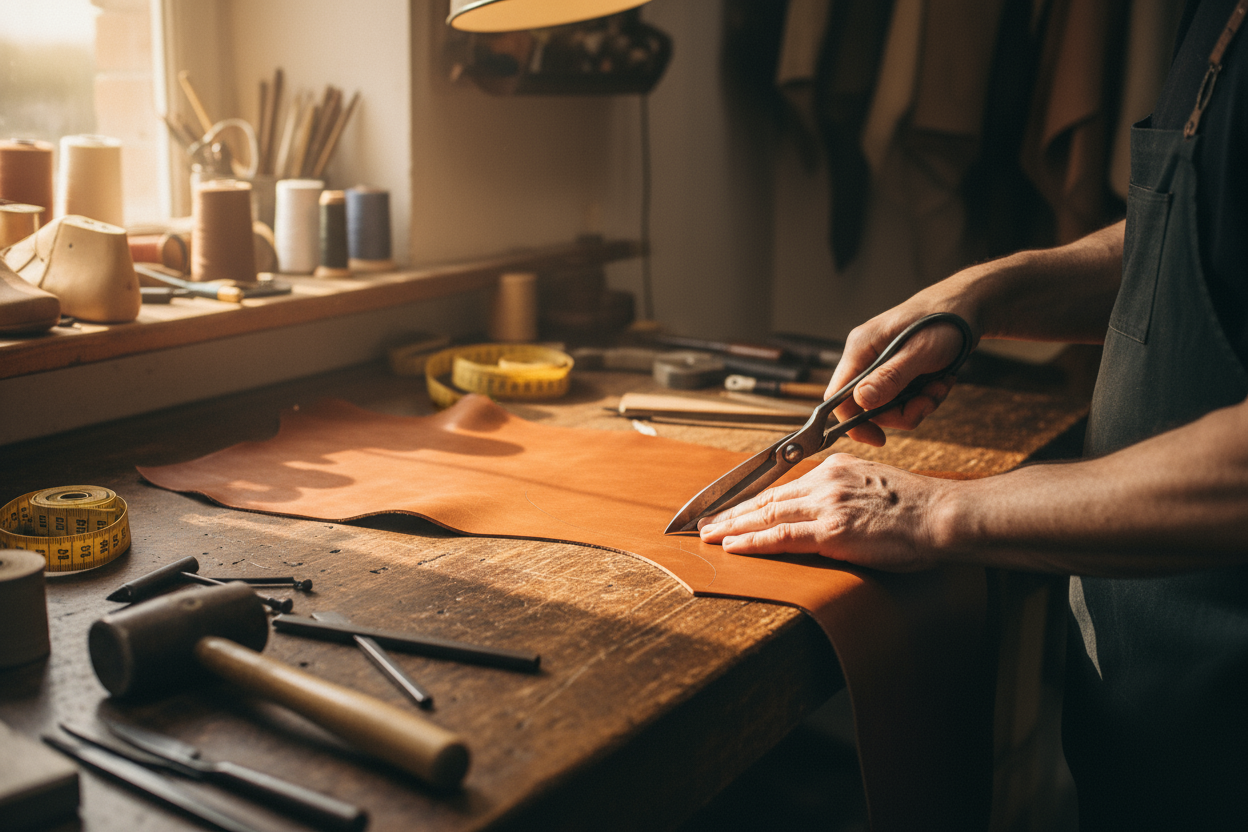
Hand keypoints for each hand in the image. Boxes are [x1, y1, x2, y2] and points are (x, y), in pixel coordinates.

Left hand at [697, 454, 950, 570]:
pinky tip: (732, 545)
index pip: (785, 486)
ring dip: (732, 526)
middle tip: (706, 521)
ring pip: (767, 515)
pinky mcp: (831, 530)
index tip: (734, 507)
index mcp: (836, 469)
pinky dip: (752, 541)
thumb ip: (849, 494)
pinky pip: (781, 536)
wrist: (943, 514)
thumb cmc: (921, 508)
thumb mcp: (878, 487)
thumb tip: (836, 512)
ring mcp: (826, 504)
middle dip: (733, 511)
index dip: (755, 498)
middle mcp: (825, 480)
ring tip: (709, 535)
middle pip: (768, 497)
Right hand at [828, 305, 978, 446]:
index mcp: (860, 349)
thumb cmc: (944, 321)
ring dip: (918, 404)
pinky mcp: (897, 371)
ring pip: (889, 406)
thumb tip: (861, 400)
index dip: (853, 422)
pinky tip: (941, 381)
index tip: (879, 439)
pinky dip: (924, 397)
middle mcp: (865, 358)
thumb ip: (890, 377)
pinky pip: (903, 399)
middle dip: (902, 411)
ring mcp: (881, 366)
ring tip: (940, 386)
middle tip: (929, 400)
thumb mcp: (920, 351)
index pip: (838, 397)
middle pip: (867, 407)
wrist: (967, 307)